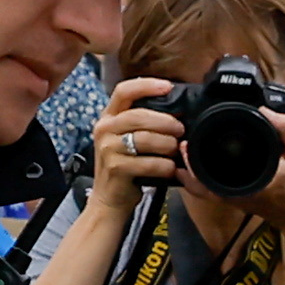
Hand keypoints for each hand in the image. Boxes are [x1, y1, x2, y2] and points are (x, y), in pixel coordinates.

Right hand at [87, 74, 180, 220]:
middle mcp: (104, 129)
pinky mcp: (116, 168)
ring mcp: (107, 149)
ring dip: (167, 144)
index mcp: (109, 117)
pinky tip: (170, 169)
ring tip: (176, 149)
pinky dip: (165, 166)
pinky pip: (148, 163)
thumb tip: (177, 110)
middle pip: (139, 115)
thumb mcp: (129, 138)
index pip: (124, 91)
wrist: (110, 199)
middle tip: (181, 128)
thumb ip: (145, 122)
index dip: (147, 86)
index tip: (168, 86)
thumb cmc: (127, 166)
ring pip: (145, 138)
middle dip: (166, 121)